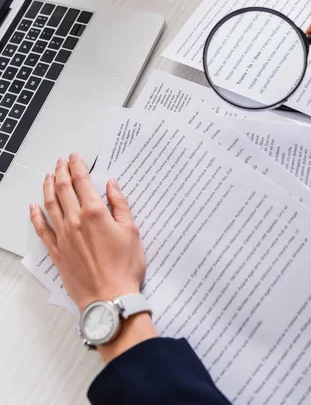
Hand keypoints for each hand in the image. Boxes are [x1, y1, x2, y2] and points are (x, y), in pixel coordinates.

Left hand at [29, 153, 156, 361]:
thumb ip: (120, 205)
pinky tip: (33, 208)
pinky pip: (42, 230)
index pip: (81, 182)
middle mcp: (75, 221)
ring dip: (48, 187)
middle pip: (63, 189)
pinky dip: (36, 216)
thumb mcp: (131, 231)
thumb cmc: (125, 267)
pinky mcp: (57, 252)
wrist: (110, 298)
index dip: (77, 166)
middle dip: (61, 171)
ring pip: (50, 205)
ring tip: (49, 176)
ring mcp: (63, 236)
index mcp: (94, 213)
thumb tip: (111, 185)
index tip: (75, 158)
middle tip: (62, 161)